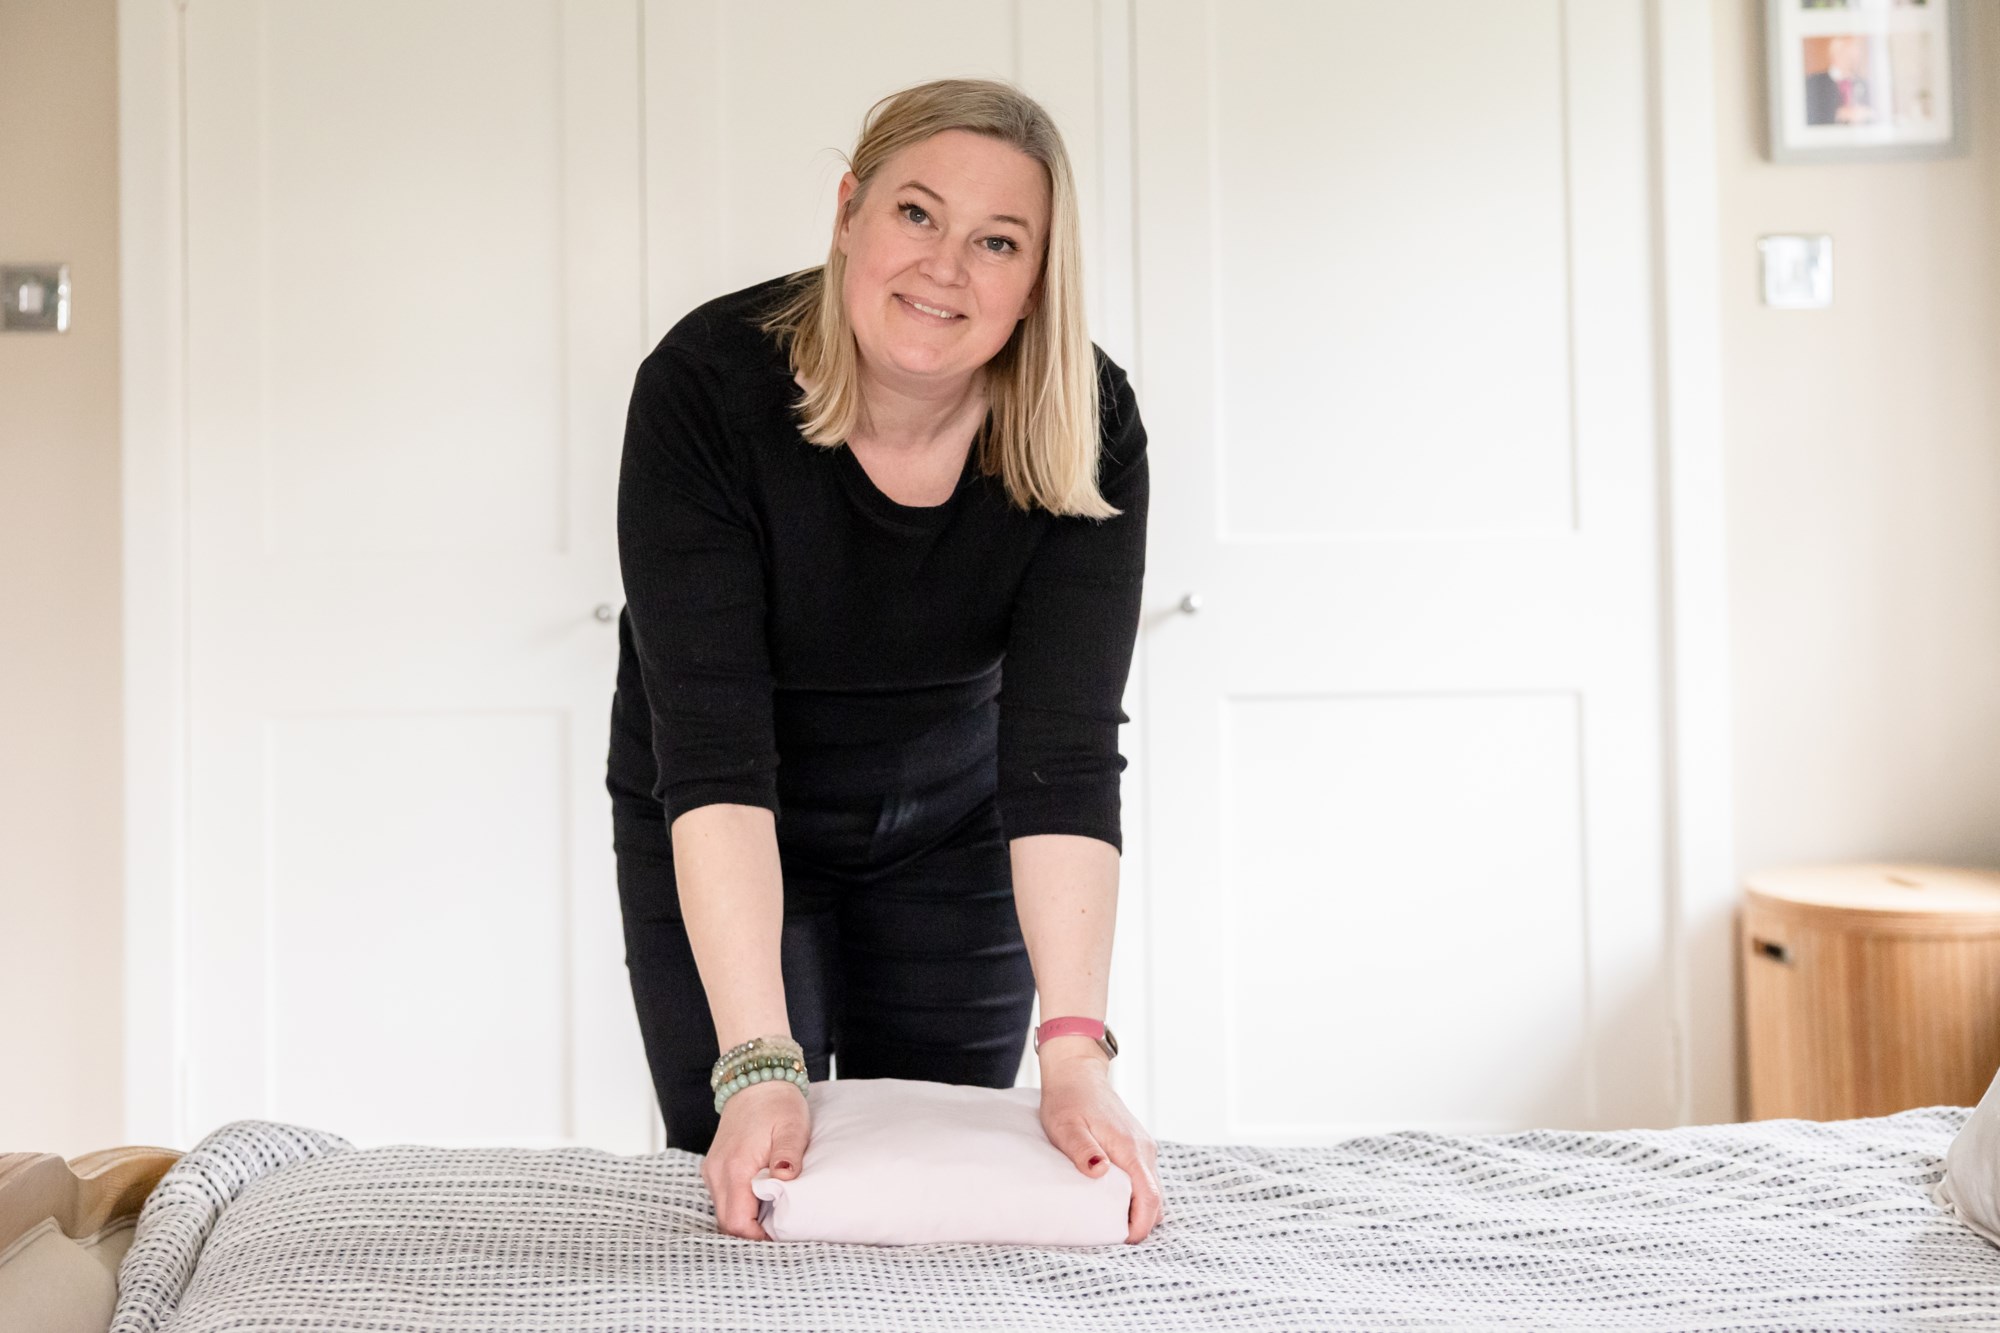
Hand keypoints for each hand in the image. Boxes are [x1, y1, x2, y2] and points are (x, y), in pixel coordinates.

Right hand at [702, 1080, 810, 1239]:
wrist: (756, 1081)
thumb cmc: (777, 1105)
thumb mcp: (792, 1128)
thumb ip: (788, 1155)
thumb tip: (785, 1179)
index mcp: (735, 1167)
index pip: (737, 1221)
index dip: (758, 1237)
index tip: (781, 1236)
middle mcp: (717, 1172)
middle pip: (727, 1223)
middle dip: (751, 1234)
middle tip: (781, 1232)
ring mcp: (713, 1170)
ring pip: (723, 1212)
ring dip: (745, 1220)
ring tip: (774, 1218)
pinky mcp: (715, 1167)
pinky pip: (723, 1199)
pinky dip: (740, 1206)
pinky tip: (762, 1201)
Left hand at [1037, 1053, 1162, 1242]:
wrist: (1077, 1074)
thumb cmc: (1068, 1101)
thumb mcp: (1066, 1127)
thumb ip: (1083, 1150)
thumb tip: (1100, 1171)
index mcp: (1130, 1148)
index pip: (1150, 1195)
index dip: (1141, 1224)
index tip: (1125, 1241)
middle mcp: (1144, 1150)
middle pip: (1156, 1198)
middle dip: (1142, 1223)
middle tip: (1113, 1237)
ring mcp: (1144, 1148)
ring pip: (1153, 1190)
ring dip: (1140, 1210)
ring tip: (1112, 1222)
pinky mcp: (1139, 1147)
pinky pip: (1146, 1179)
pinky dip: (1137, 1196)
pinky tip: (1115, 1201)